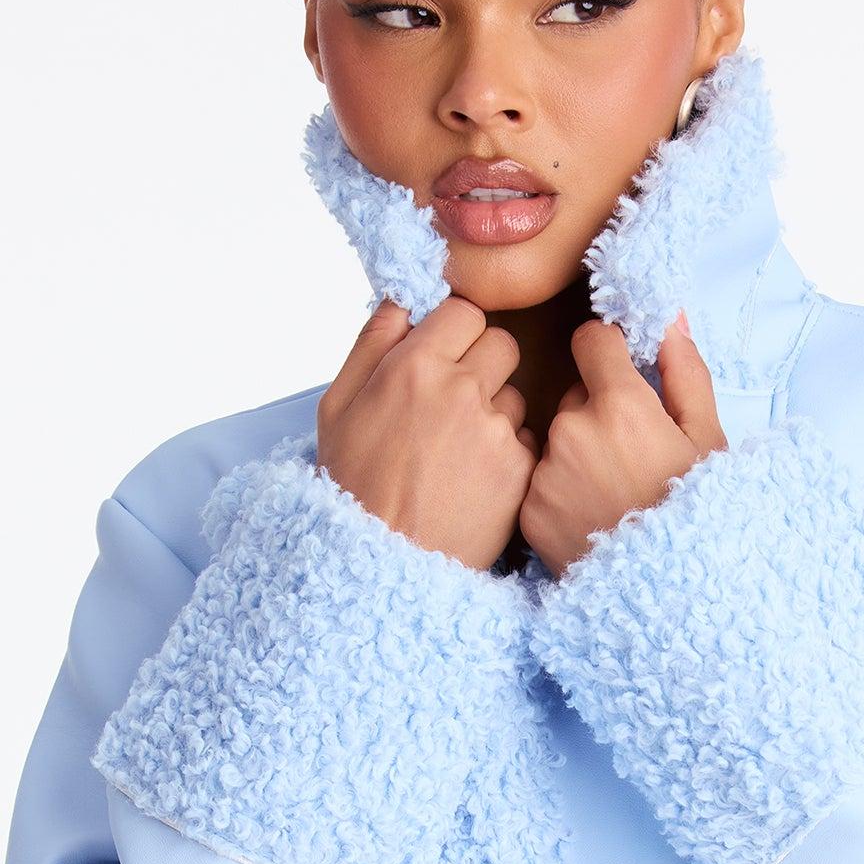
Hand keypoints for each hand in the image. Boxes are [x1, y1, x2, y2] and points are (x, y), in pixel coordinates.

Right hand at [315, 296, 538, 572]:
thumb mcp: (337, 407)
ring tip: (459, 450)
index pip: (465, 313)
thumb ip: (372, 343)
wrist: (383, 563)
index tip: (445, 357)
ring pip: (515, 394)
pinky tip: (475, 478)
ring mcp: (495, 430)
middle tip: (455, 402)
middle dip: (483, 365)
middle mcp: (461, 390)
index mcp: (413, 366)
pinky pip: (525, 439)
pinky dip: (507, 453)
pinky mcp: (519, 469)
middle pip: (502, 345)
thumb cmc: (353, 487)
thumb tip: (403, 300)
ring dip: (495, 411)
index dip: (456, 334)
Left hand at [519, 312, 727, 577]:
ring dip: (577, 454)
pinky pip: (540, 481)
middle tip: (631, 459)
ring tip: (612, 496)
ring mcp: (545, 473)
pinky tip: (590, 518)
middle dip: (598, 413)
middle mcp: (573, 431)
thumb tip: (667, 319)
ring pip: (556, 440)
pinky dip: (559, 492)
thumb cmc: (699, 517)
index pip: (591, 340)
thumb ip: (685, 372)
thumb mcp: (709, 441)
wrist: (672, 599)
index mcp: (621, 405)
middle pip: (575, 395)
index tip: (621, 374)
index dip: (608, 354)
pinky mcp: (528, 512)